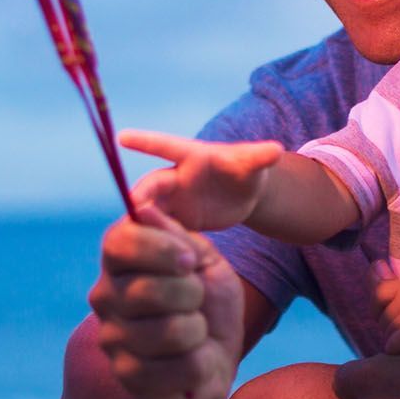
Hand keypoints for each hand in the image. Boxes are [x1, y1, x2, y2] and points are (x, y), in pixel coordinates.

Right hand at [86, 202, 243, 398]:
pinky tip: (196, 360)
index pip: (118, 243)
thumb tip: (143, 208)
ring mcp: (113, 341)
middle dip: (191, 294)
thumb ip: (176, 236)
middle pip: (145, 291)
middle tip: (198, 300)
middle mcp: (106, 299)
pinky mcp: (129, 378)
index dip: (160, 249)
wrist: (217, 352)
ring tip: (197, 331)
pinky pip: (177, 369)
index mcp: (119, 262)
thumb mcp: (204, 259)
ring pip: (167, 333)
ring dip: (199, 331)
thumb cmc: (208, 300)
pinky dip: (201, 364)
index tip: (190, 260)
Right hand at [117, 129, 283, 231]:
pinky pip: (157, 232)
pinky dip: (153, 244)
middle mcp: (174, 178)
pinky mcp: (172, 222)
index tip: (122, 137)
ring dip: (142, 226)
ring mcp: (170, 201)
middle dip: (140, 197)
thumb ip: (259, 158)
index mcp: (191, 157)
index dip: (145, 141)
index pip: (165, 146)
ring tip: (134, 243)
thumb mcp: (253, 164)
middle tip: (132, 211)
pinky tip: (150, 261)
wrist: (241, 195)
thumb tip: (277, 150)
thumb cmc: (245, 171)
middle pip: (151, 187)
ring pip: (149, 213)